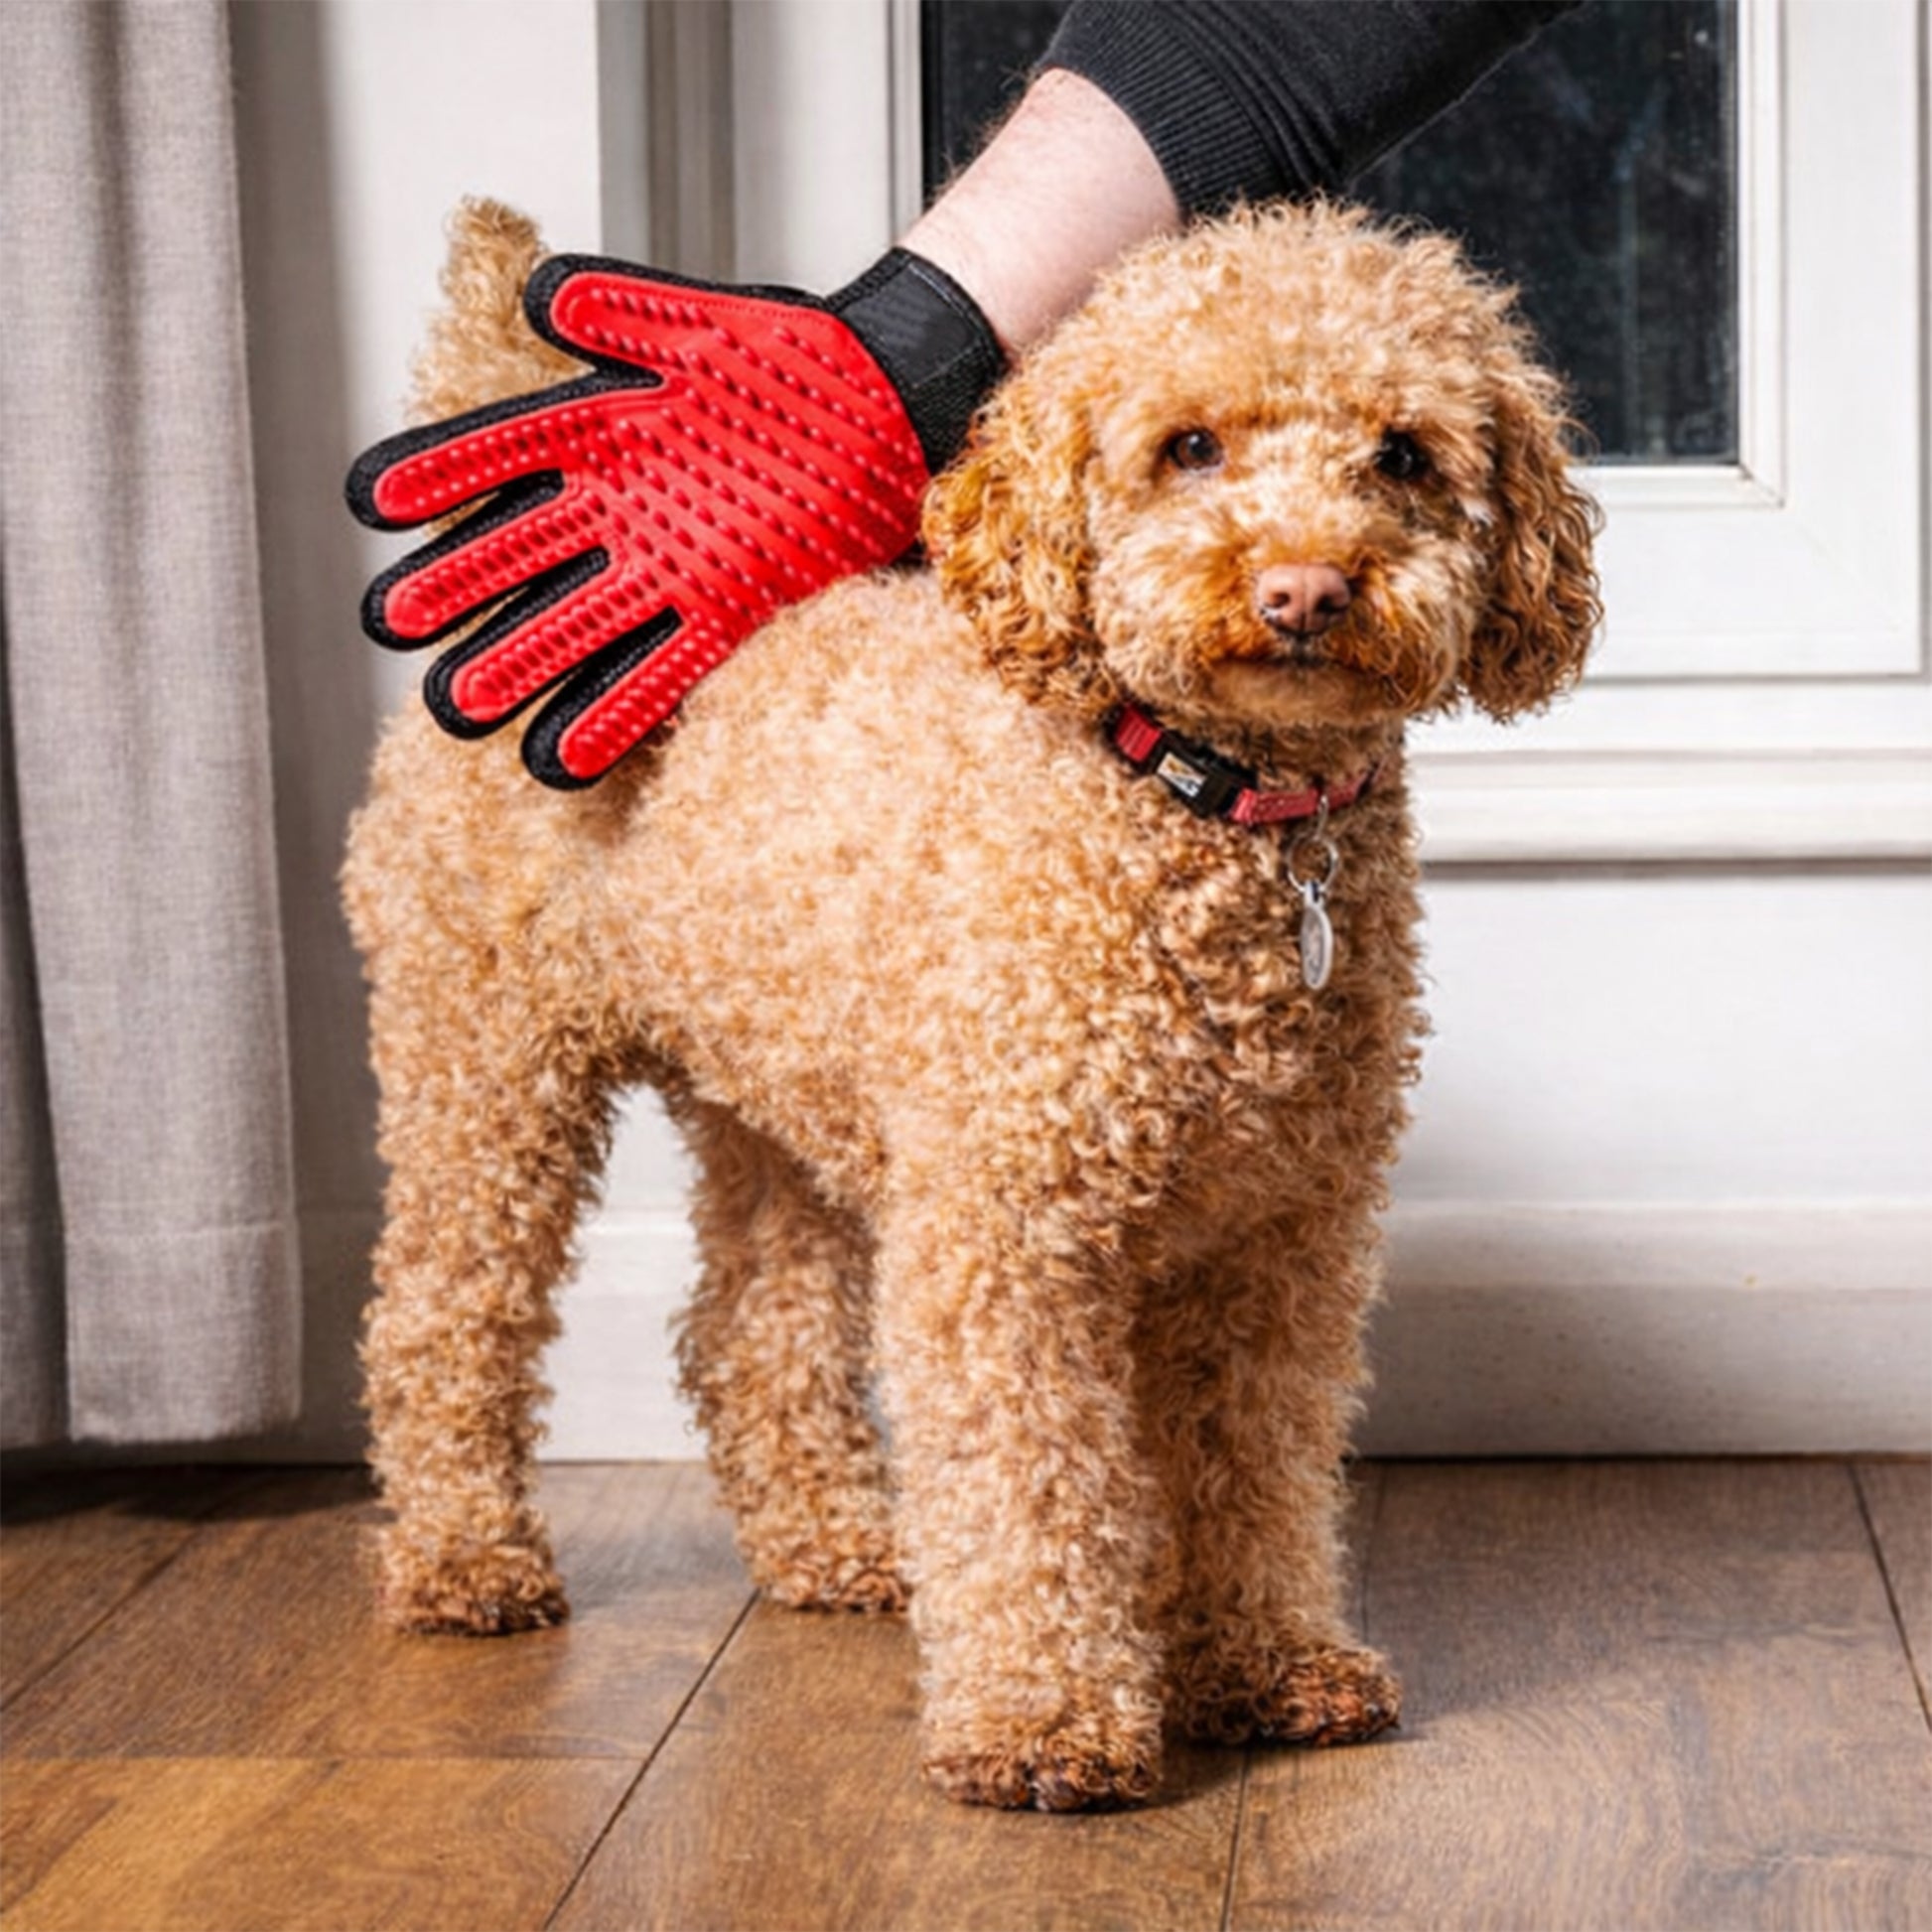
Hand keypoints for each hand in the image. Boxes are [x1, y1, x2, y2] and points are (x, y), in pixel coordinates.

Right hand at [346, 258, 929, 786]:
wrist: (886, 405)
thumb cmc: (791, 357)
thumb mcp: (701, 324)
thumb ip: (622, 310)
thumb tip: (540, 297)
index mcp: (601, 430)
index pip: (501, 452)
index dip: (440, 473)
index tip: (376, 500)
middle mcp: (619, 508)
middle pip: (519, 554)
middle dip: (456, 590)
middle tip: (392, 624)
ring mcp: (668, 568)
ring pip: (573, 622)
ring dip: (517, 664)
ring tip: (456, 709)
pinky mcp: (727, 615)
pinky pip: (661, 672)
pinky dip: (612, 714)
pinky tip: (561, 757)